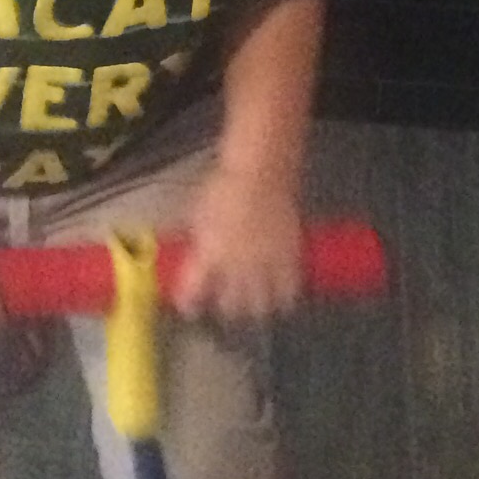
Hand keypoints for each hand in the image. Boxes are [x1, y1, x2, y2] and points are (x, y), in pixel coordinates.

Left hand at [171, 167, 303, 324]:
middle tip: (225, 305)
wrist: (262, 172)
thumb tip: (196, 256)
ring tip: (254, 306)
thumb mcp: (199, 214)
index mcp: (210, 256)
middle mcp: (236, 266)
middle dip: (226, 306)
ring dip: (255, 306)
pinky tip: (282, 299)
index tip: (189, 307)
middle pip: (230, 303)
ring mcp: (264, 264)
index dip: (189, 303)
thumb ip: (198, 242)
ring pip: (261, 302)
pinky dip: (284, 296)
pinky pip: (288, 288)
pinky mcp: (288, 258)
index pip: (193, 292)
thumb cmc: (225, 186)